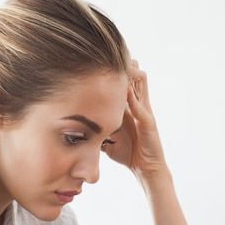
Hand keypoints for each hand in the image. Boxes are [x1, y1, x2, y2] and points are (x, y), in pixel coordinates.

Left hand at [102, 61, 166, 177]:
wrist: (145, 168)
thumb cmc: (128, 153)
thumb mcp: (108, 137)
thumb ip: (96, 127)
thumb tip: (75, 126)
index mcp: (129, 106)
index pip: (124, 80)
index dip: (115, 68)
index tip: (99, 59)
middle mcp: (139, 104)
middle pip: (134, 74)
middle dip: (123, 63)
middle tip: (107, 55)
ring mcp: (145, 111)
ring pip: (142, 81)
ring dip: (130, 73)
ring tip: (118, 65)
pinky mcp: (149, 123)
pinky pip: (141, 107)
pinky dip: (132, 99)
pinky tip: (123, 92)